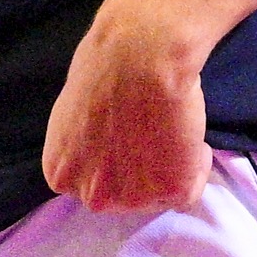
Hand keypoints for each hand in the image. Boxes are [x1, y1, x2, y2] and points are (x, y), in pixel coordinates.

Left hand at [41, 0, 216, 216]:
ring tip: (170, 132)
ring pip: (158, 198)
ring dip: (168, 170)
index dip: (115, 163)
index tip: (127, 141)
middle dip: (139, 174)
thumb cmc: (103, 68)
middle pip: (124, 197)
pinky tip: (188, 137)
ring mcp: (133, 199)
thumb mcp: (70, 116)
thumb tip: (104, 149)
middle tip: (152, 138)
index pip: (92, 184)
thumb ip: (83, 146)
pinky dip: (196, 167)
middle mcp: (92, 196)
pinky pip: (190, 192)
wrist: (140, 56)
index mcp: (61, 174)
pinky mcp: (172, 192)